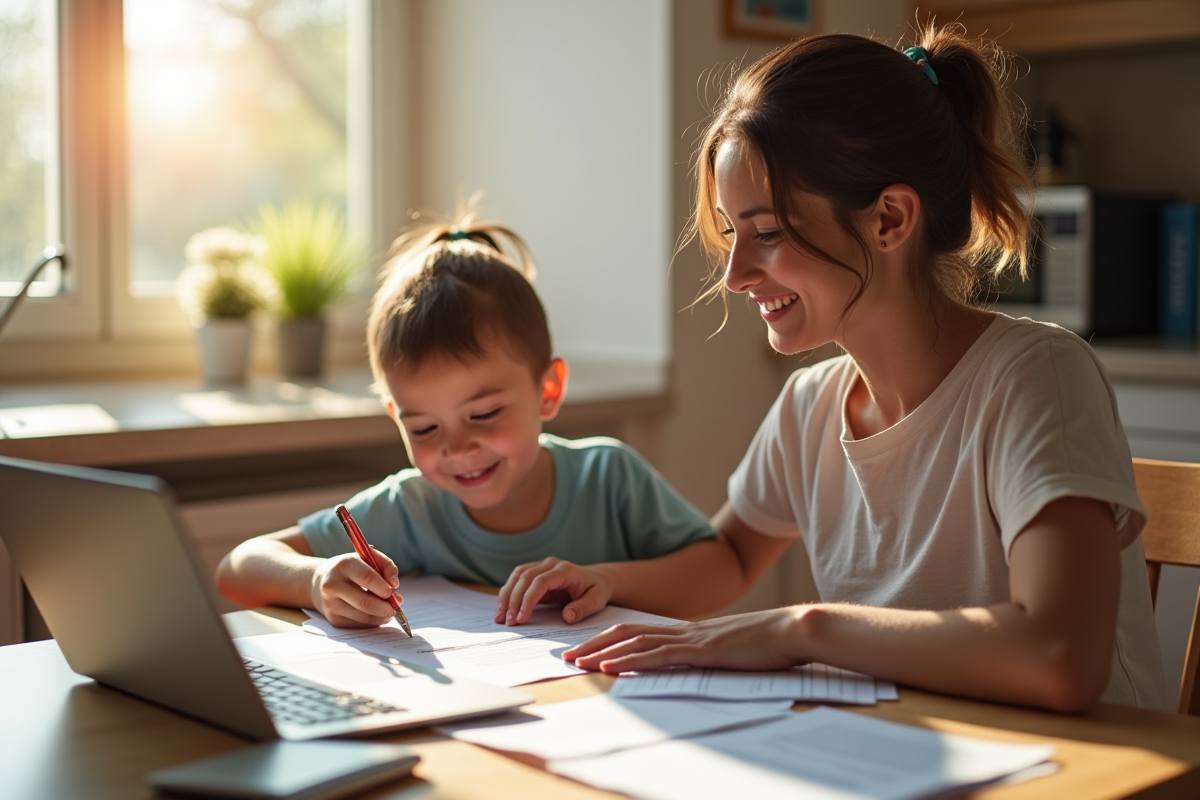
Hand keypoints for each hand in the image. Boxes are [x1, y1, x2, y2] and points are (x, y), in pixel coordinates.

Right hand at [310, 546, 402, 627]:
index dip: (383, 587)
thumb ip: (387, 566)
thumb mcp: (368, 558)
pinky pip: (359, 625)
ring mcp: (330, 604)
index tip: (392, 591)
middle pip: (365, 602)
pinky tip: (375, 614)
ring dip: (382, 616)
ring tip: (388, 610)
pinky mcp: (333, 619)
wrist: (321, 581)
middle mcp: (333, 585)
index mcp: (344, 565)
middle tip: (395, 607)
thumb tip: (394, 584)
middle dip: (385, 607)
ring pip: (364, 617)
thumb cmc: (353, 568)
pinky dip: (373, 622)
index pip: (366, 577)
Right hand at [495, 557, 613, 625]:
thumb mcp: (597, 600)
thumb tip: (567, 616)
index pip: (540, 581)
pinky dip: (508, 593)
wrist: (596, 579)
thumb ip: (584, 608)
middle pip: (524, 577)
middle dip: (514, 600)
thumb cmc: (596, 591)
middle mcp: (550, 564)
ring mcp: (541, 566)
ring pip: (516, 576)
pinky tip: (503, 609)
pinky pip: (516, 579)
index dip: (528, 599)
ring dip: (506, 596)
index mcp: (565, 570)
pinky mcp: (535, 572)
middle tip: (508, 622)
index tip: (521, 618)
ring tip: (500, 618)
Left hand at [562, 607, 806, 672]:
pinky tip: (610, 666)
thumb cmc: (771, 643)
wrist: (793, 629)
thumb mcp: (735, 650)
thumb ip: (715, 654)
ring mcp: (692, 639)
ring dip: (602, 652)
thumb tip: (704, 662)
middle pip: (628, 632)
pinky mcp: (701, 650)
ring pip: (636, 642)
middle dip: (594, 643)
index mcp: (691, 632)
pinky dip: (630, 661)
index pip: (641, 632)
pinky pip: (657, 655)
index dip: (611, 638)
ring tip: (576, 661)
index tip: (587, 648)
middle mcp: (686, 631)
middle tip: (567, 654)